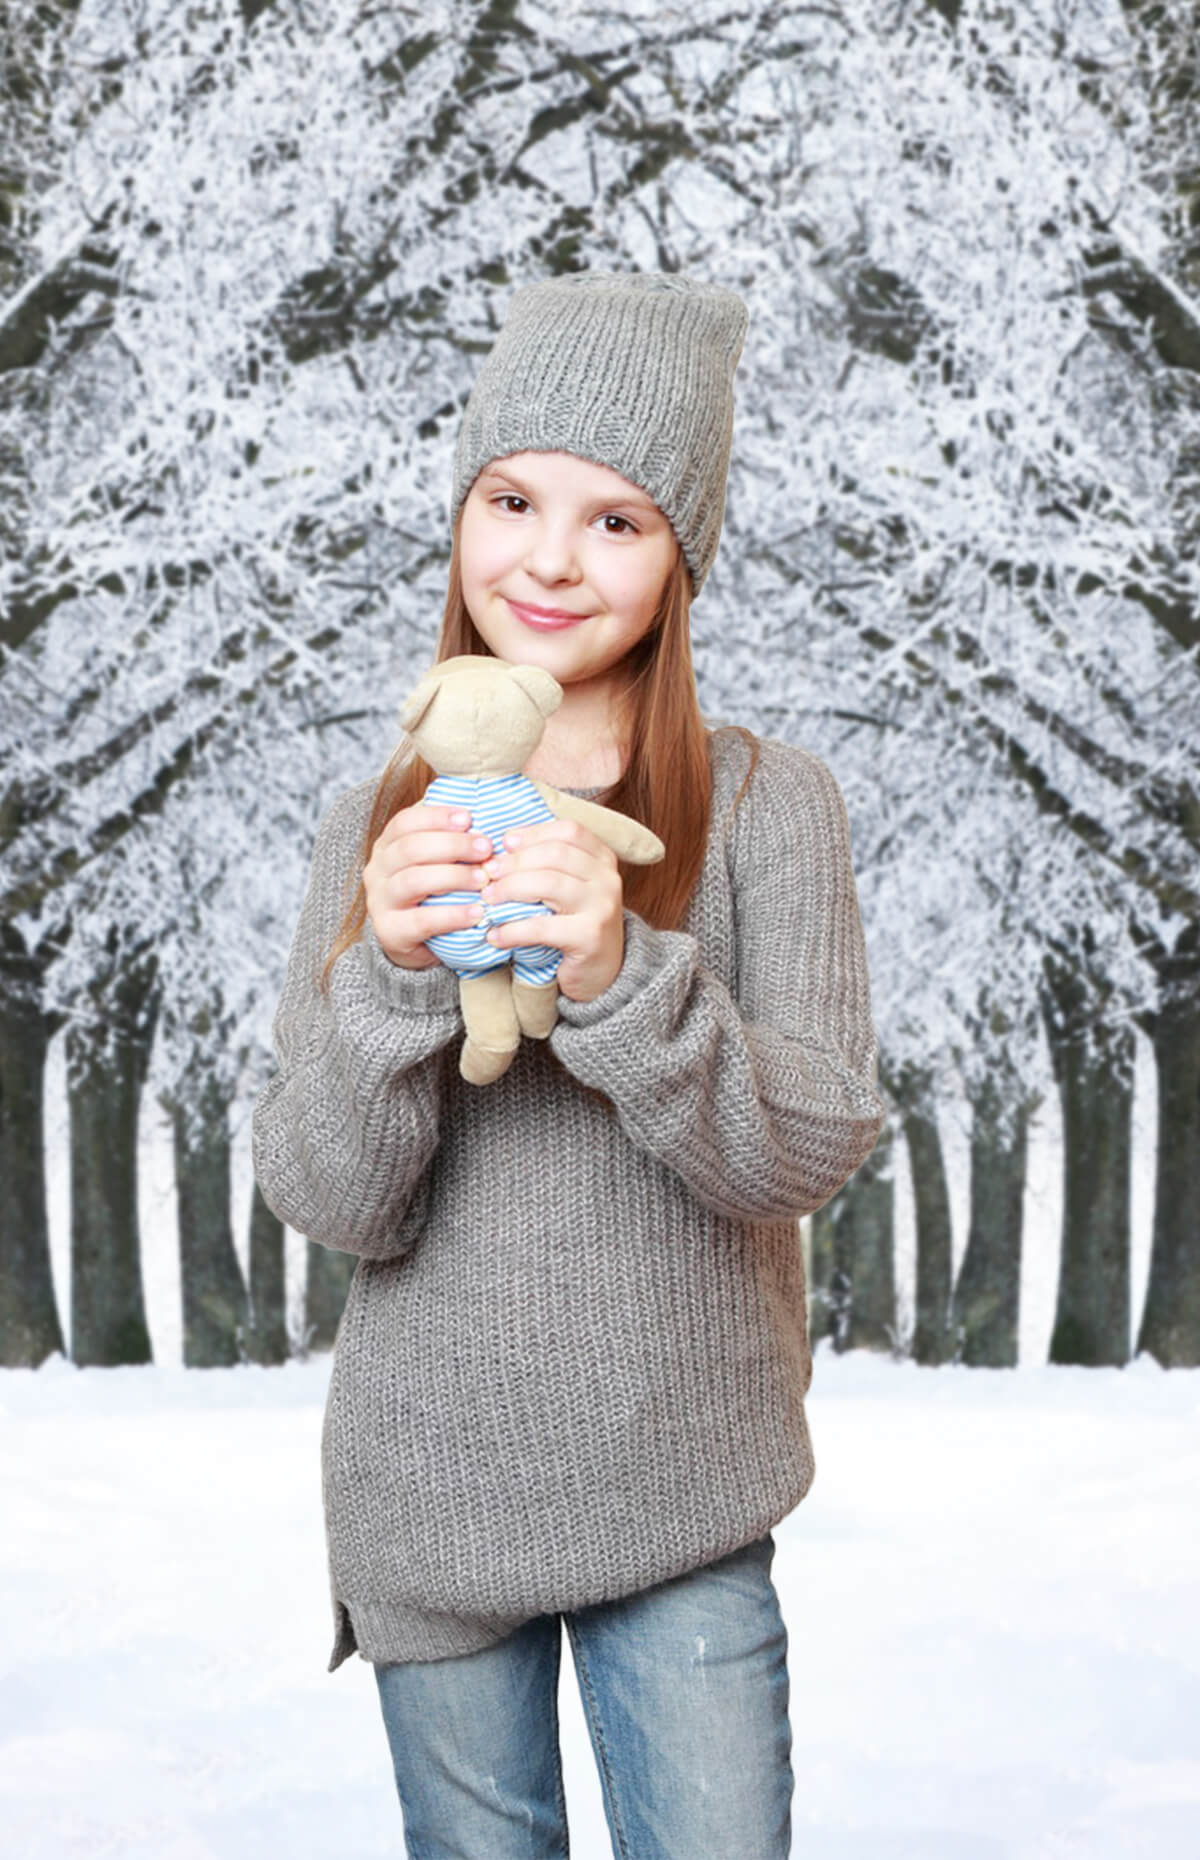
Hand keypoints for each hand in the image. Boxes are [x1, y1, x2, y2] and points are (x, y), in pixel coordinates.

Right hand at [363, 803, 491, 968]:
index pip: (405, 821)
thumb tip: (486, 817)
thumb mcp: (435, 863)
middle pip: (410, 848)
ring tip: (484, 879)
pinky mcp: (390, 932)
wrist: (414, 944)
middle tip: (486, 848)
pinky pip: (422, 920)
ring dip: (454, 877)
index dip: (437, 816)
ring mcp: (380, 902)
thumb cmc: (432, 894)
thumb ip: (450, 841)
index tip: (469, 817)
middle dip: (452, 845)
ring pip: (414, 881)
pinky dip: (453, 915)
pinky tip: (477, 912)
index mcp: (387, 846)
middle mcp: (378, 870)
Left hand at [476, 817, 624, 1003]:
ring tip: (488, 900)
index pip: (568, 831)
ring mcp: (602, 906)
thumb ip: (547, 864)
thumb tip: (502, 846)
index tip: (504, 843)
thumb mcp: (570, 886)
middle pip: (555, 854)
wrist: (602, 971)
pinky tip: (495, 935)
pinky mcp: (590, 936)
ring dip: (509, 889)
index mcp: (603, 858)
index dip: (533, 833)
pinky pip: (542, 926)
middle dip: (514, 862)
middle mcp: (608, 878)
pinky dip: (512, 930)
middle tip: (487, 874)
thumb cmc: (576, 923)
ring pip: (548, 883)